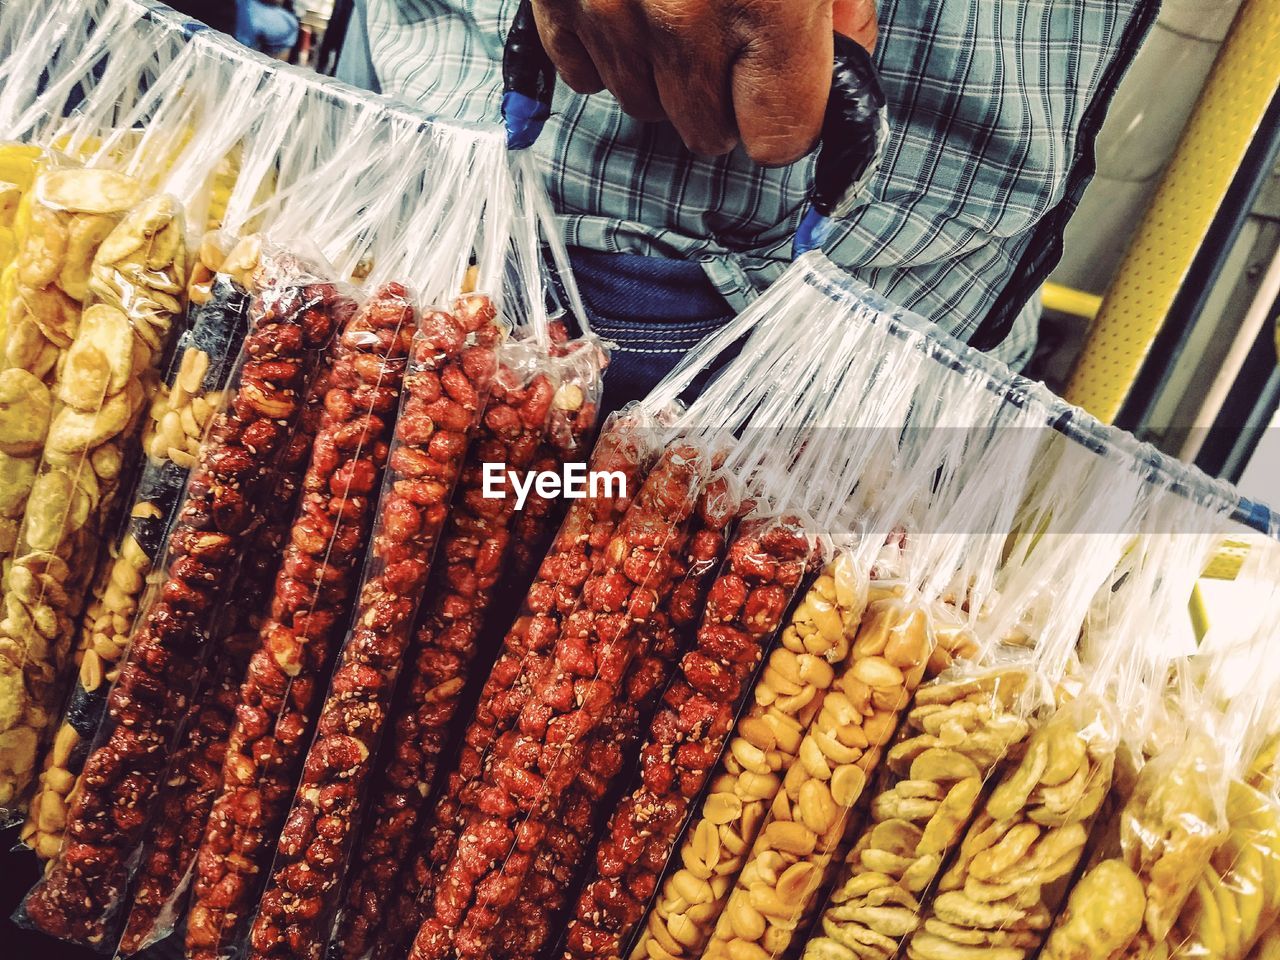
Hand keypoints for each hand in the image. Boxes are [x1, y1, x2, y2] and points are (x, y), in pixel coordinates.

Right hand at [530, 0, 877, 164]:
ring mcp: (606, 5)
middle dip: (727, 98)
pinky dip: (603, 52)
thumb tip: (844, 65)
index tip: (790, 90)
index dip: (791, 117)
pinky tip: (626, 7)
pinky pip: (581, 74)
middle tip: (735, 31)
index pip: (778, 141)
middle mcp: (678, 14)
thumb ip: (842, 7)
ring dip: (665, 76)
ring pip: (643, 106)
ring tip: (678, 1)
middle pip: (707, 133)